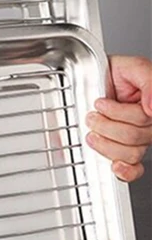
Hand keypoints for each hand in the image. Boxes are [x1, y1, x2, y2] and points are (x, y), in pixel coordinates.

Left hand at [85, 55, 151, 181]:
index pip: (144, 120)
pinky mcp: (125, 151)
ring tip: (93, 127)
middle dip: (106, 124)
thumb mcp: (134, 68)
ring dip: (105, 142)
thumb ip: (150, 83)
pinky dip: (126, 171)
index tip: (100, 103)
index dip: (118, 113)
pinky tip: (116, 165)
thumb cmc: (115, 73)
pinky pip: (134, 170)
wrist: (95, 76)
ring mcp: (139, 139)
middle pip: (134, 137)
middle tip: (93, 114)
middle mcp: (150, 124)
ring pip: (130, 153)